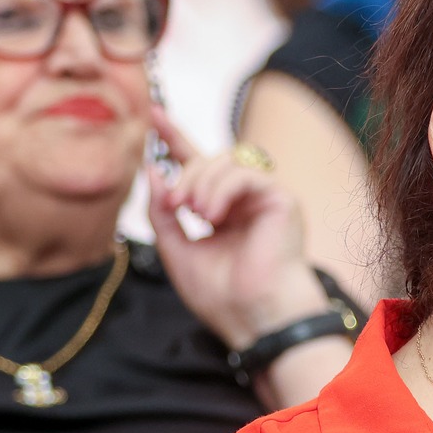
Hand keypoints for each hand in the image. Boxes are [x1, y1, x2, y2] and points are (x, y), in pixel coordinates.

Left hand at [147, 107, 330, 350]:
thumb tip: (153, 172)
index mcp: (222, 211)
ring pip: (226, 159)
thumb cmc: (222, 296)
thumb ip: (162, 212)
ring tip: (195, 213)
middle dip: (185, 171)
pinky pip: (247, 172)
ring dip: (201, 180)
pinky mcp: (281, 198)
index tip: (152, 113)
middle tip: (175, 204)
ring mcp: (264, 198)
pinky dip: (222, 187)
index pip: (197, 164)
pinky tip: (213, 214)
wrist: (255, 318)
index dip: (174, 138)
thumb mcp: (176, 251)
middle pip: (209, 158)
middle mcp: (244, 200)